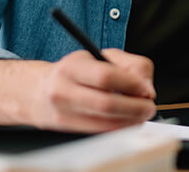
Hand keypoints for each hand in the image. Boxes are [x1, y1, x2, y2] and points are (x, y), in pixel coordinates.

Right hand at [29, 49, 156, 132]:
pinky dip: (119, 128)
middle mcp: (64, 89)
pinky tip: (127, 121)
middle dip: (135, 108)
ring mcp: (63, 111)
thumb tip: (147, 89)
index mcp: (73, 66)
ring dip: (130, 121)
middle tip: (149, 107)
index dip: (132, 84)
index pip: (106, 76)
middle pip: (106, 103)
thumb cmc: (76, 71)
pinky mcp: (66, 127)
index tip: (147, 89)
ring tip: (141, 115)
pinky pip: (99, 131)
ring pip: (104, 122)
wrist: (38, 91)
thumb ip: (130, 65)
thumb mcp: (100, 56)